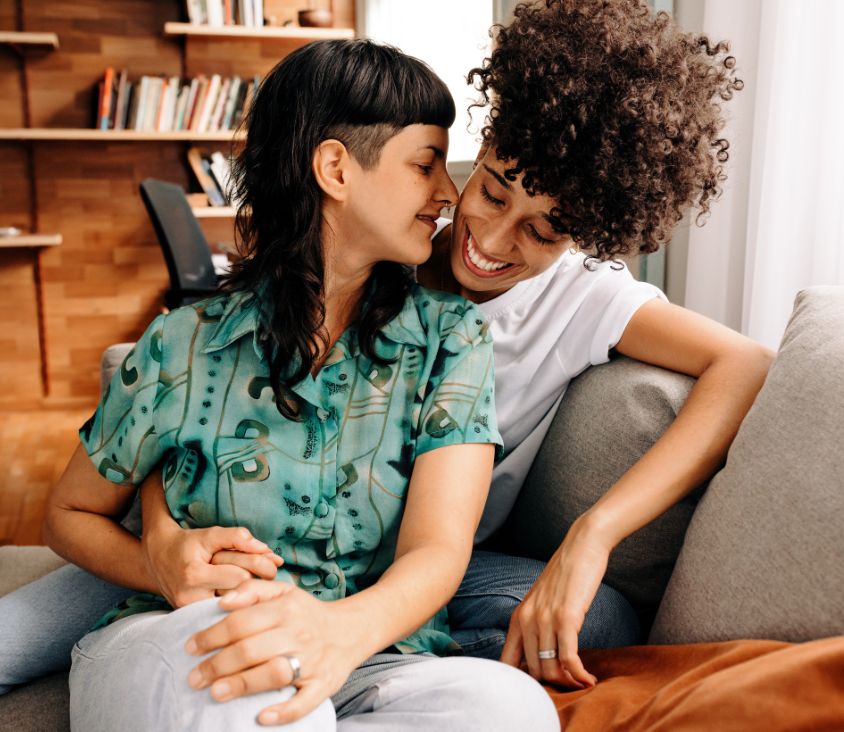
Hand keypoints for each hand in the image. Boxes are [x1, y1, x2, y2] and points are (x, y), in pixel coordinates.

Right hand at [143, 524, 282, 607]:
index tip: (271, 562)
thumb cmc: (188, 544)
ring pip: (233, 606)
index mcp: (194, 575)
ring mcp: (190, 612)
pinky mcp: (193, 619)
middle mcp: (190, 598)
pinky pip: (223, 613)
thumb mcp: (211, 534)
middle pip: (238, 592)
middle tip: (272, 573)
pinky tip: (246, 595)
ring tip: (261, 583)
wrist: (157, 558)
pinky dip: (237, 604)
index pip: (239, 576)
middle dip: (258, 580)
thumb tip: (266, 549)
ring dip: (250, 594)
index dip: (258, 567)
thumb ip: (237, 537)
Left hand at [185, 579, 360, 725]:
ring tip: (216, 693)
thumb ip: (253, 590)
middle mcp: (299, 633)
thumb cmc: (307, 613)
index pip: (241, 622)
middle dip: (218, 664)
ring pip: (274, 672)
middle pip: (252, 648)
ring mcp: (313, 660)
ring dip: (243, 684)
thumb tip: (222, 602)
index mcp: (286, 609)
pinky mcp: (324, 684)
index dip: (212, 635)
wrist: (351, 629)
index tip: (190, 647)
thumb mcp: (284, 591)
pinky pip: (305, 702)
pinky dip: (284, 712)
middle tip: (194, 677)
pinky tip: (262, 718)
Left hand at [500, 518, 608, 687]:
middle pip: (534, 672)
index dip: (521, 683)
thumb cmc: (565, 575)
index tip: (540, 689)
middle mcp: (527, 620)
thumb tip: (539, 658)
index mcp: (517, 618)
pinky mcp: (567, 618)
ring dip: (569, 682)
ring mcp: (545, 619)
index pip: (507, 663)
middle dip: (552, 684)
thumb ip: (535, 626)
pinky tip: (589, 678)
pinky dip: (580, 674)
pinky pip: (569, 659)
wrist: (581, 546)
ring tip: (581, 681)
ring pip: (551, 669)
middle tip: (569, 684)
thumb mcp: (541, 602)